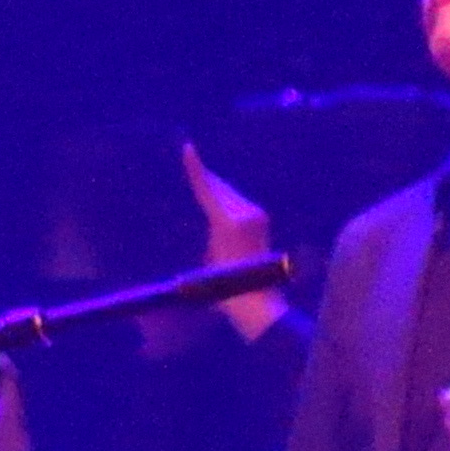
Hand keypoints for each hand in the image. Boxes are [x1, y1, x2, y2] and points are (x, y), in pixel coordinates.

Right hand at [180, 142, 290, 341]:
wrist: (255, 302)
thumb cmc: (223, 287)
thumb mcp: (207, 258)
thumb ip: (209, 233)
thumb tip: (213, 223)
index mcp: (227, 222)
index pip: (206, 188)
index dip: (195, 167)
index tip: (188, 148)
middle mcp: (244, 213)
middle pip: (220, 187)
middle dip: (207, 179)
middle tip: (192, 164)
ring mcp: (256, 216)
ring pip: (230, 194)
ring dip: (217, 191)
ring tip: (203, 188)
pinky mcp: (262, 221)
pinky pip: (238, 203)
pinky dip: (226, 201)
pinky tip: (219, 207)